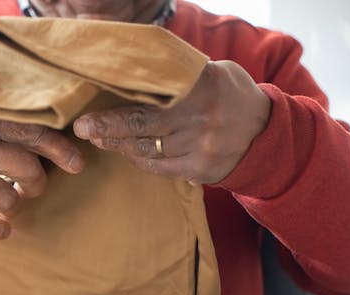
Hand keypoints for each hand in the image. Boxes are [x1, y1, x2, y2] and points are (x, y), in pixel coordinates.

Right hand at [0, 96, 83, 238]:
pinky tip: (2, 228)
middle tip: (33, 184)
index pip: (33, 131)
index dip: (61, 149)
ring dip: (17, 205)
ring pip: (10, 199)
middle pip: (29, 169)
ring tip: (11, 202)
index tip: (77, 163)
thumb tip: (42, 112)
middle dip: (38, 182)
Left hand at [72, 60, 270, 184]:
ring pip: (147, 149)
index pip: (152, 98)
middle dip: (108, 129)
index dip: (118, 108)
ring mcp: (201, 147)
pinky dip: (139, 159)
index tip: (90, 112)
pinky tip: (126, 151)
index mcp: (203, 88)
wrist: (266, 134)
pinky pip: (159, 167)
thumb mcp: (212, 73)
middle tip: (83, 128)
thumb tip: (133, 70)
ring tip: (99, 138)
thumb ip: (178, 75)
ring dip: (119, 145)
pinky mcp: (200, 170)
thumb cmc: (229, 95)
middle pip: (144, 127)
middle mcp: (201, 119)